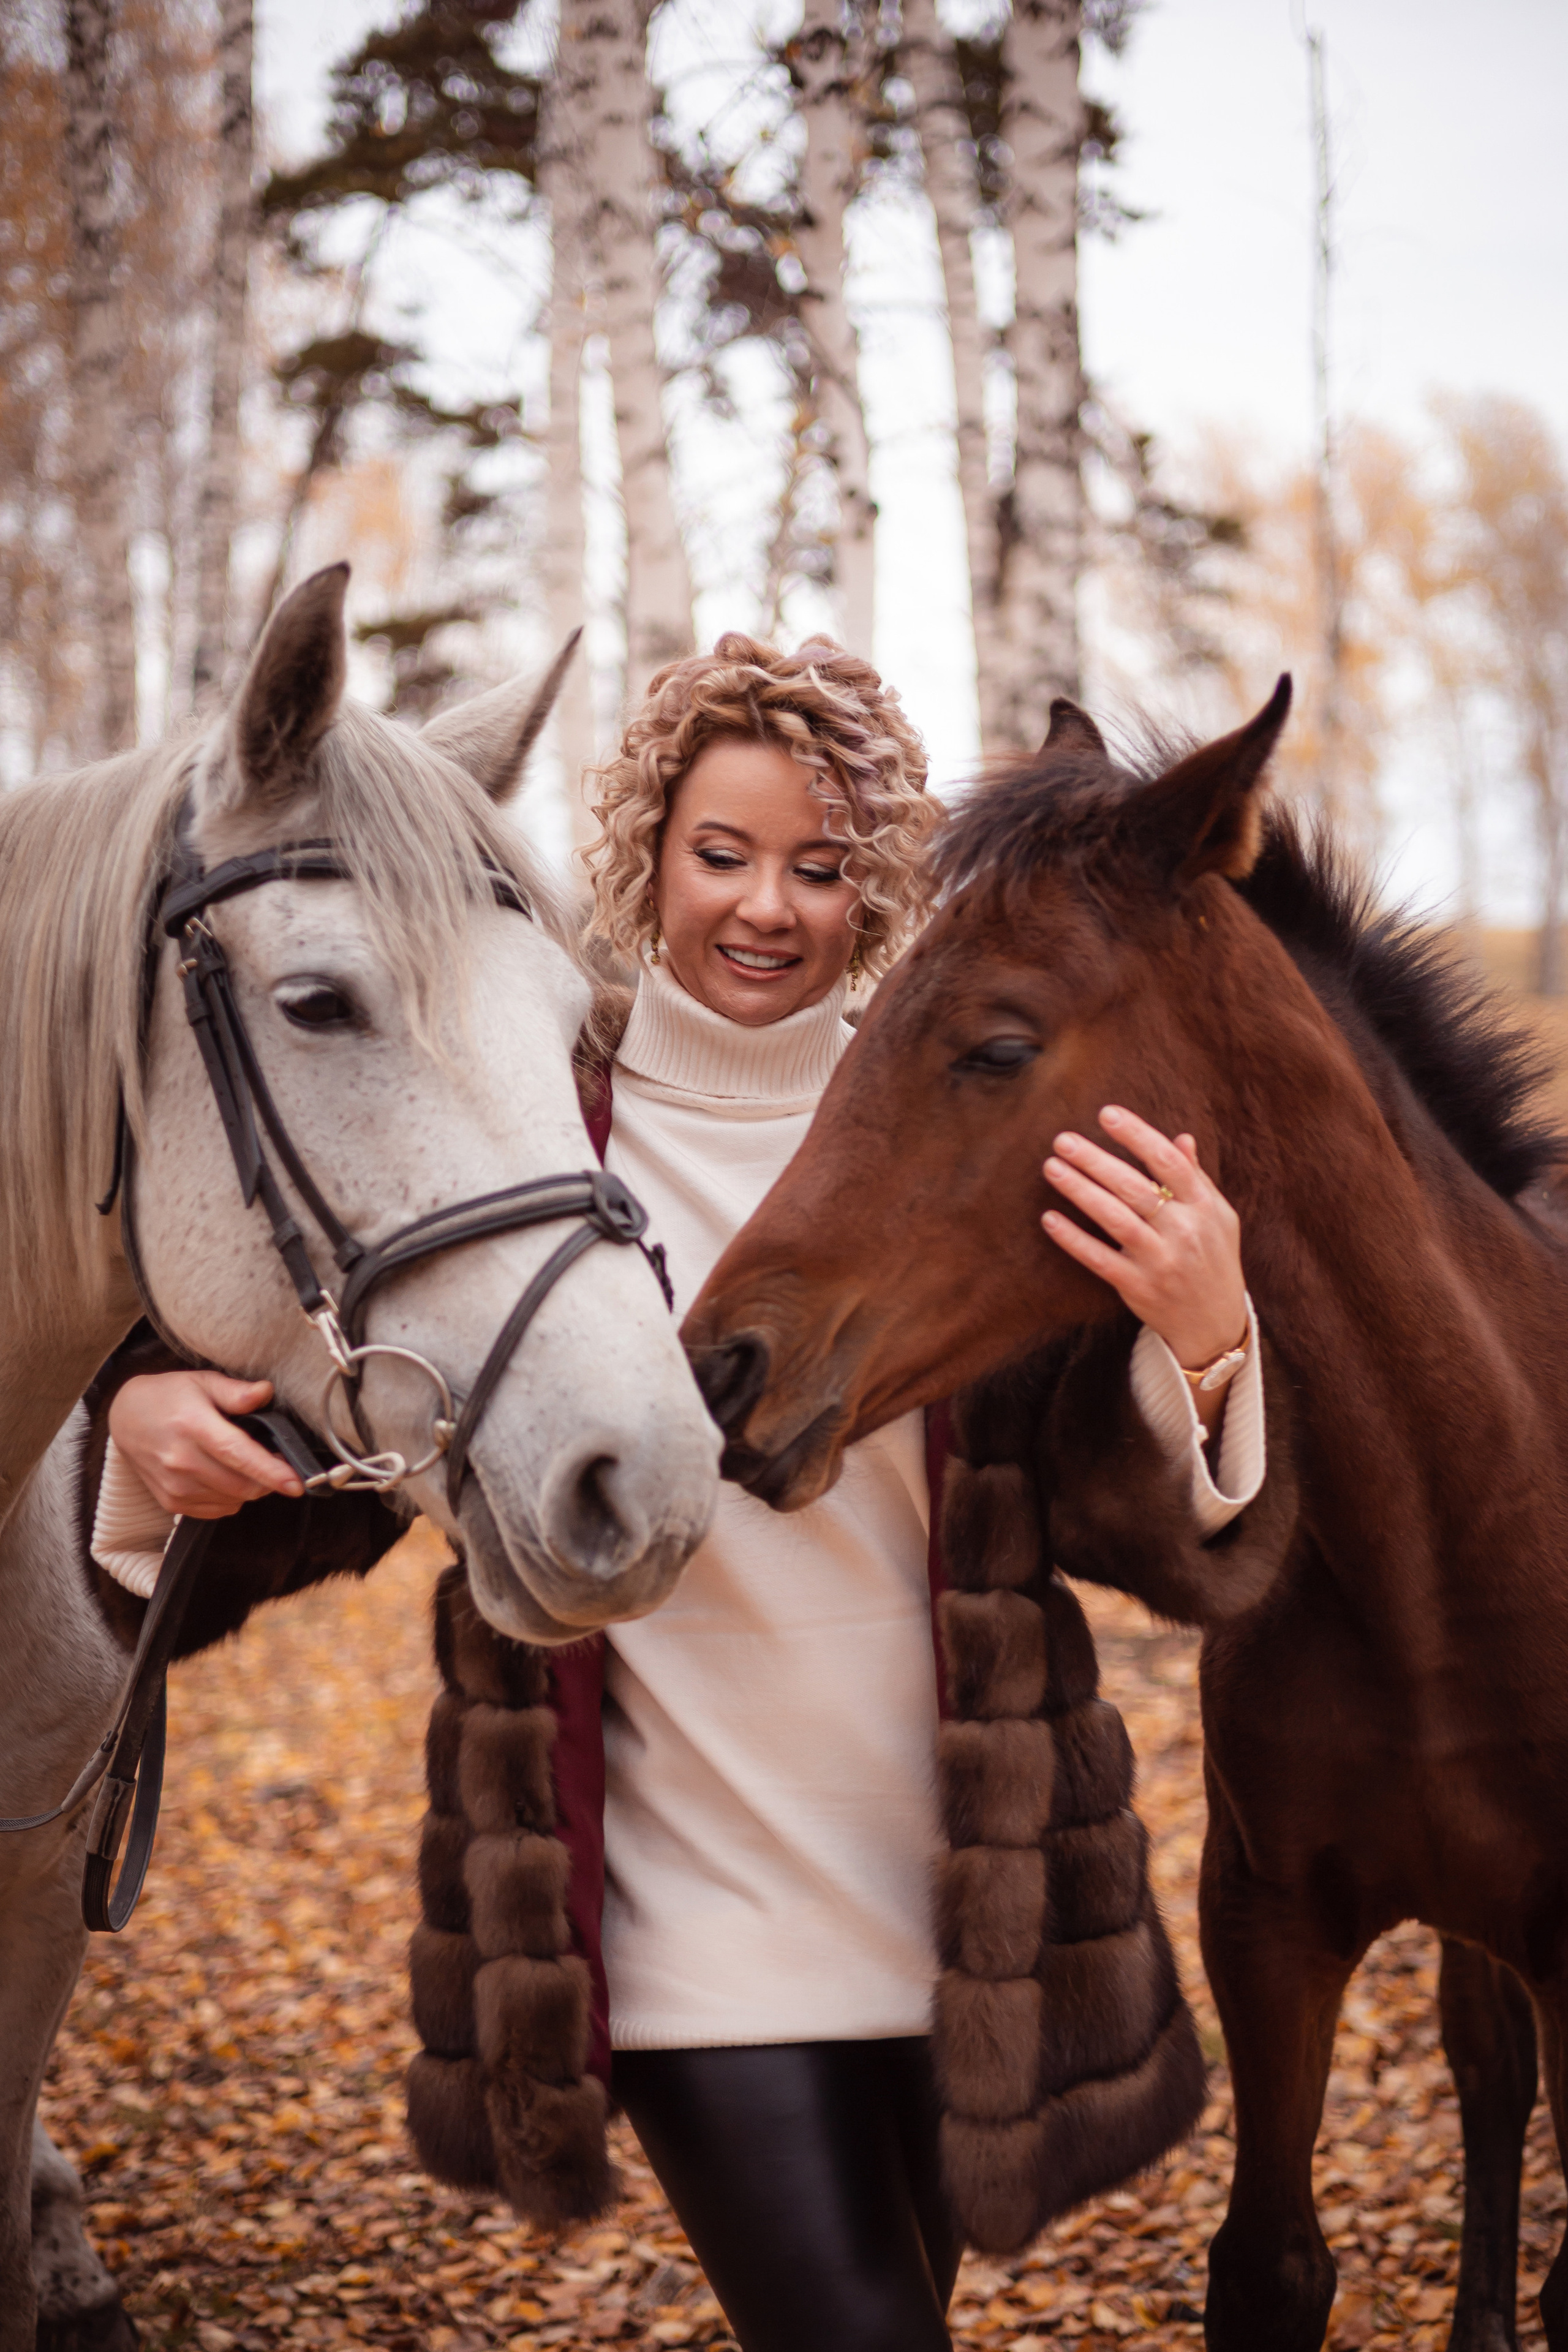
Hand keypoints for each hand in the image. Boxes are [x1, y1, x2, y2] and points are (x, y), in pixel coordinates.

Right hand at [107, 1371, 304, 1517]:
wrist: (125, 1418)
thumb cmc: (168, 1396)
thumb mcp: (202, 1382)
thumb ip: (236, 1392)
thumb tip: (265, 1392)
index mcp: (194, 1426)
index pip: (238, 1455)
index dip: (271, 1472)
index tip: (296, 1483)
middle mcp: (182, 1461)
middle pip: (241, 1484)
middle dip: (268, 1479)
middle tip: (276, 1461)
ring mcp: (175, 1486)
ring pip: (233, 1500)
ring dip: (250, 1488)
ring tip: (243, 1463)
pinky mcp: (171, 1502)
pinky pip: (218, 1510)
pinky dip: (231, 1498)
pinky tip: (225, 1476)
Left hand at [1042, 1105, 1246, 1411]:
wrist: (1216, 1325)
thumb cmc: (1214, 1260)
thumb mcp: (1219, 1217)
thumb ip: (1197, 1178)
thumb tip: (1181, 1137)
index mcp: (1205, 1207)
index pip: (1169, 1162)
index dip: (1137, 1135)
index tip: (1106, 1114)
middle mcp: (1184, 1232)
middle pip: (1135, 1187)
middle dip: (1096, 1160)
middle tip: (1062, 1139)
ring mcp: (1160, 1262)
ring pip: (1114, 1219)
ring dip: (1080, 1190)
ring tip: (1051, 1167)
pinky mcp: (1137, 1287)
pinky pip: (1099, 1259)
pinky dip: (1073, 1239)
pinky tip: (1049, 1218)